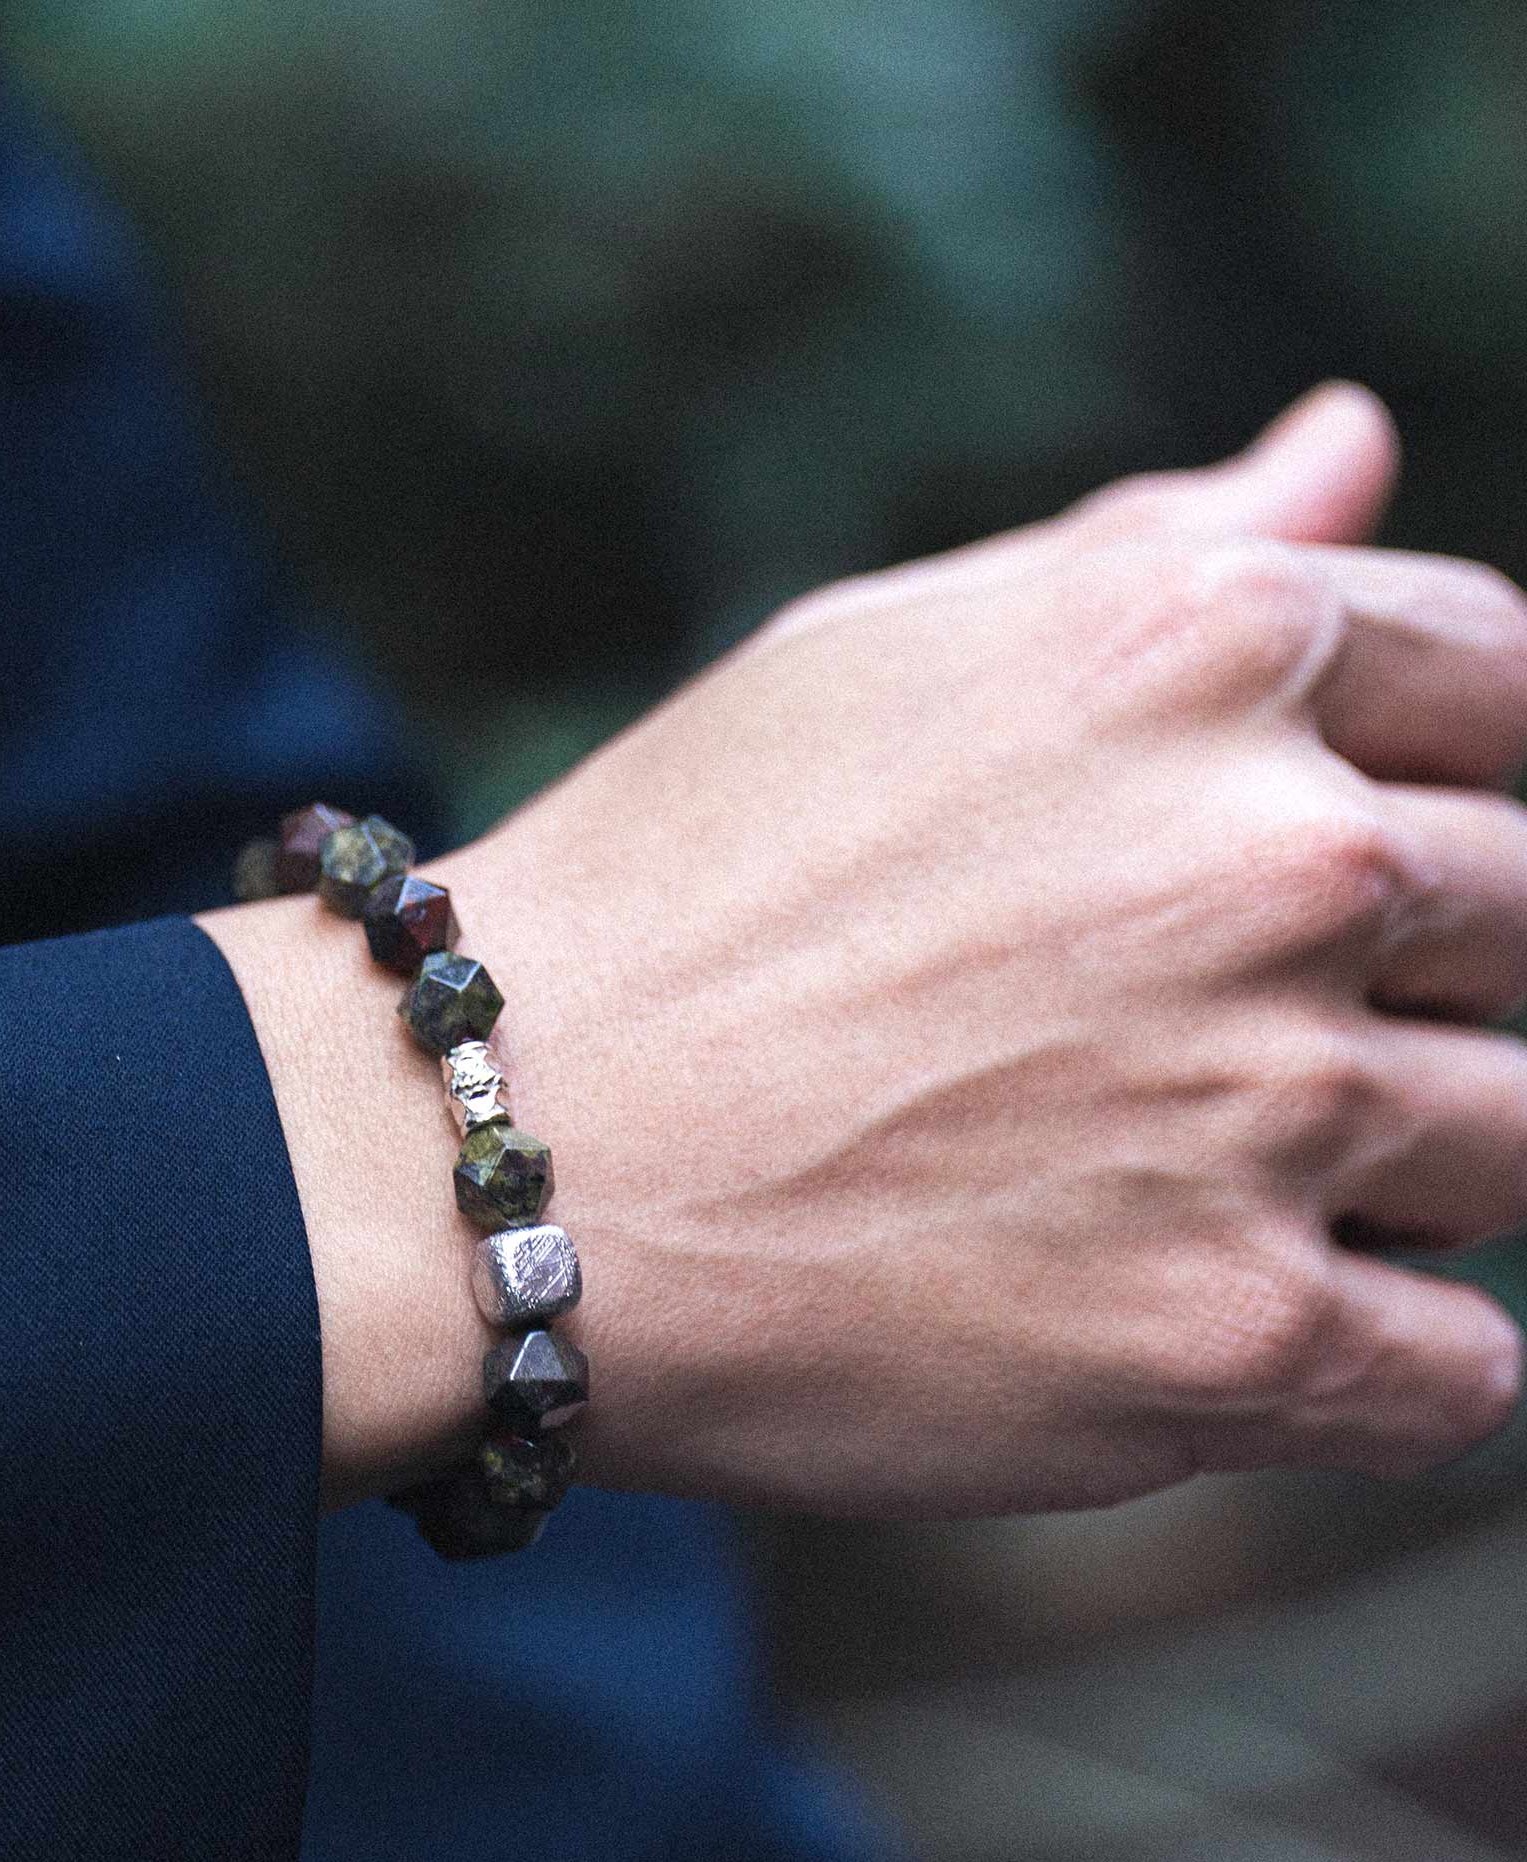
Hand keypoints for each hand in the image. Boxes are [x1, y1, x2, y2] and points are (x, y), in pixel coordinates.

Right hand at [207, 385, 1526, 1515]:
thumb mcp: (882, 653)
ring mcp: (1266, 1104)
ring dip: (1400, 1169)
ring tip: (1203, 1184)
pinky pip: (1467, 1373)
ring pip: (1521, 1143)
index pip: (1499, 678)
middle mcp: (1275, 855)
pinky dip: (1391, 1362)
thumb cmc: (671, 891)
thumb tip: (1351, 437)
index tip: (1350, 870)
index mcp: (1199, 647)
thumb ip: (1152, 554)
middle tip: (1221, 1044)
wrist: (488, 1149)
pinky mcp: (1230, 1338)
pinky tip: (1238, 1321)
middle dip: (1415, 981)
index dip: (1445, 779)